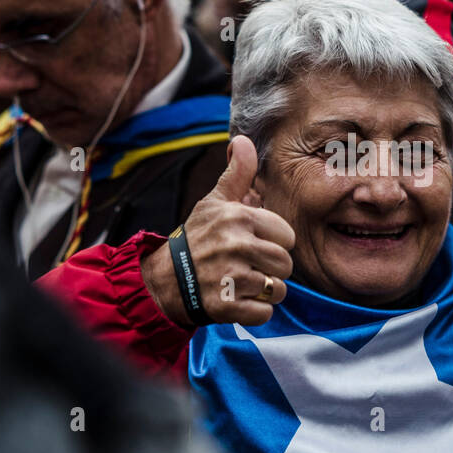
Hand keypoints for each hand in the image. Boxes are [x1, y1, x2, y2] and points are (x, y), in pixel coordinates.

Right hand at [141, 135, 294, 325]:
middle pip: (286, 264)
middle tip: (247, 266)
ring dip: (265, 291)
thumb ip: (237, 173)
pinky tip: (238, 301)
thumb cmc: (197, 237)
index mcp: (240, 218)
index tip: (253, 243)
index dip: (273, 242)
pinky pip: (265, 313)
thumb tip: (244, 139)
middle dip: (271, 269)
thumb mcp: (215, 202)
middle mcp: (237, 246)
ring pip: (279, 289)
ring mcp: (232, 277)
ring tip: (243, 283)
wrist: (165, 279)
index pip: (287, 236)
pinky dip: (255, 312)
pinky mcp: (227, 307)